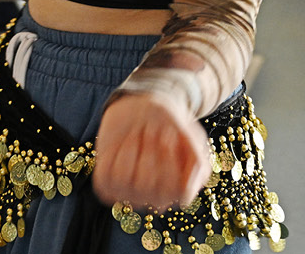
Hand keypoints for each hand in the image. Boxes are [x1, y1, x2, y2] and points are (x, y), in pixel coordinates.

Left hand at [92, 93, 209, 210]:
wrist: (143, 106)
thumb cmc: (171, 124)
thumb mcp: (192, 137)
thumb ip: (197, 165)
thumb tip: (185, 198)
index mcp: (179, 190)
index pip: (176, 189)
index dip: (170, 156)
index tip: (171, 132)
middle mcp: (154, 198)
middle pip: (148, 183)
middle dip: (149, 147)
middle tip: (152, 130)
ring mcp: (129, 194)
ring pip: (124, 178)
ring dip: (131, 146)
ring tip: (137, 134)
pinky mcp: (106, 184)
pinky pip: (106, 173)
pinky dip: (113, 151)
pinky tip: (122, 143)